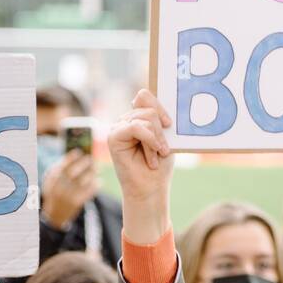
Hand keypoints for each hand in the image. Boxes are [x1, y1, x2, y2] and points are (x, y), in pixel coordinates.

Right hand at [41, 151, 98, 227]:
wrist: (54, 215)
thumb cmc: (54, 192)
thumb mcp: (50, 180)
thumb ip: (59, 168)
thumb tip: (75, 154)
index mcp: (52, 180)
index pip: (62, 166)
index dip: (71, 158)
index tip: (79, 152)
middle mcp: (59, 188)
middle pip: (73, 173)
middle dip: (83, 164)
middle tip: (91, 158)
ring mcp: (67, 196)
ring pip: (82, 181)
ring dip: (91, 173)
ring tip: (96, 169)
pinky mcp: (76, 203)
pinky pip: (88, 192)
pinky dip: (95, 185)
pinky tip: (99, 181)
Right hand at [108, 88, 173, 242]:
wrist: (151, 189)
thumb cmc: (159, 166)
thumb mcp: (164, 137)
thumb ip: (156, 117)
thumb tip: (143, 94)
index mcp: (138, 118)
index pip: (145, 96)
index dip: (159, 107)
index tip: (169, 125)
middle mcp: (126, 120)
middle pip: (148, 108)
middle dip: (160, 131)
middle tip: (162, 150)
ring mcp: (118, 127)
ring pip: (145, 118)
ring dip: (156, 140)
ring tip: (155, 156)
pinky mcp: (113, 136)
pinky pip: (136, 127)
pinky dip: (149, 140)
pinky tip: (152, 155)